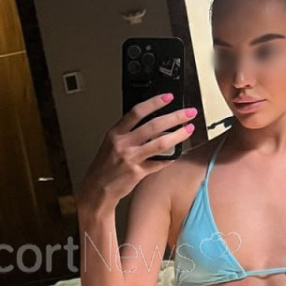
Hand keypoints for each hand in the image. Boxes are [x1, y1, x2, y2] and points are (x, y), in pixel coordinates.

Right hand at [77, 94, 196, 208]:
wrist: (97, 188)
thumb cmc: (104, 165)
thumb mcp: (111, 143)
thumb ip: (128, 132)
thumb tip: (151, 122)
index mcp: (115, 133)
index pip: (137, 112)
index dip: (154, 103)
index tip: (168, 97)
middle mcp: (123, 144)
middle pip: (154, 126)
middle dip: (175, 117)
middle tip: (188, 113)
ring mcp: (131, 159)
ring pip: (160, 143)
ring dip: (178, 135)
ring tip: (188, 130)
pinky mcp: (138, 173)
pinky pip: (159, 163)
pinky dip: (170, 157)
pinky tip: (178, 153)